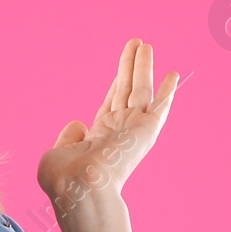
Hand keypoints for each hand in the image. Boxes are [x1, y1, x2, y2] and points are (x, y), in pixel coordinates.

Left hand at [36, 38, 177, 218]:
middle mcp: (119, 132)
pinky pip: (160, 107)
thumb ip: (67, 137)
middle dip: (131, 66)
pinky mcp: (146, 131)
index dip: (117, 82)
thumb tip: (79, 124)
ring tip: (145, 45)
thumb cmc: (64, 179)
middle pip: (127, 90)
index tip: (123, 65)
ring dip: (143, 67)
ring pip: (140, 90)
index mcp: (99, 137)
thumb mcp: (57, 153)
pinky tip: (173, 75)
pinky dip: (168, 91)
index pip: (111, 103)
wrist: (81, 188)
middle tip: (136, 43)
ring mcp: (133, 130)